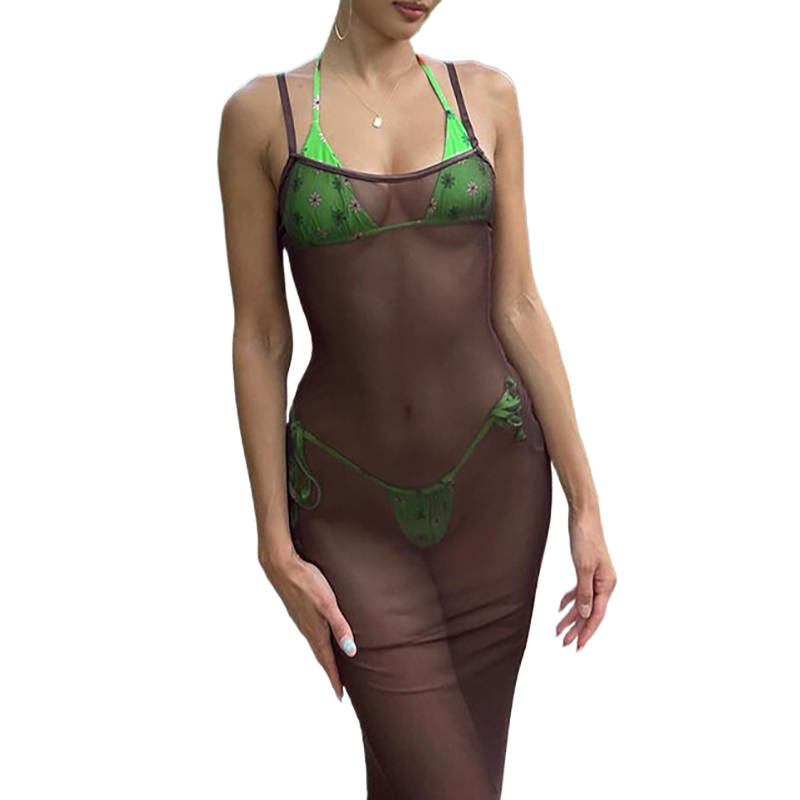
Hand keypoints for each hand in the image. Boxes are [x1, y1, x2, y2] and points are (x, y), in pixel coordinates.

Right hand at [266, 549, 357, 700]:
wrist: (281, 566)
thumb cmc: (306, 581)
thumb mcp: (328, 603)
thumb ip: (340, 625)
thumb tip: (351, 651)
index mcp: (315, 630)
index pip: (327, 662)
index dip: (334, 679)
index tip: (340, 696)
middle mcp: (307, 629)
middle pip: (321, 656)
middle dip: (330, 672)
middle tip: (339, 687)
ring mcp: (301, 620)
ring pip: (315, 645)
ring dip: (325, 657)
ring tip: (333, 666)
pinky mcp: (298, 611)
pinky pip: (311, 633)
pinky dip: (319, 643)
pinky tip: (322, 637)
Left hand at [556, 507, 616, 650]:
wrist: (584, 516)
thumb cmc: (586, 538)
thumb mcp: (583, 567)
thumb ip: (584, 592)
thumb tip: (585, 614)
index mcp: (607, 584)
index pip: (597, 614)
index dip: (587, 631)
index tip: (578, 645)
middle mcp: (604, 583)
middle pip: (590, 612)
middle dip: (577, 628)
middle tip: (564, 643)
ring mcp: (596, 577)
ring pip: (583, 603)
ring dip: (571, 617)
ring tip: (559, 631)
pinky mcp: (587, 570)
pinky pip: (579, 591)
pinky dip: (569, 599)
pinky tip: (560, 608)